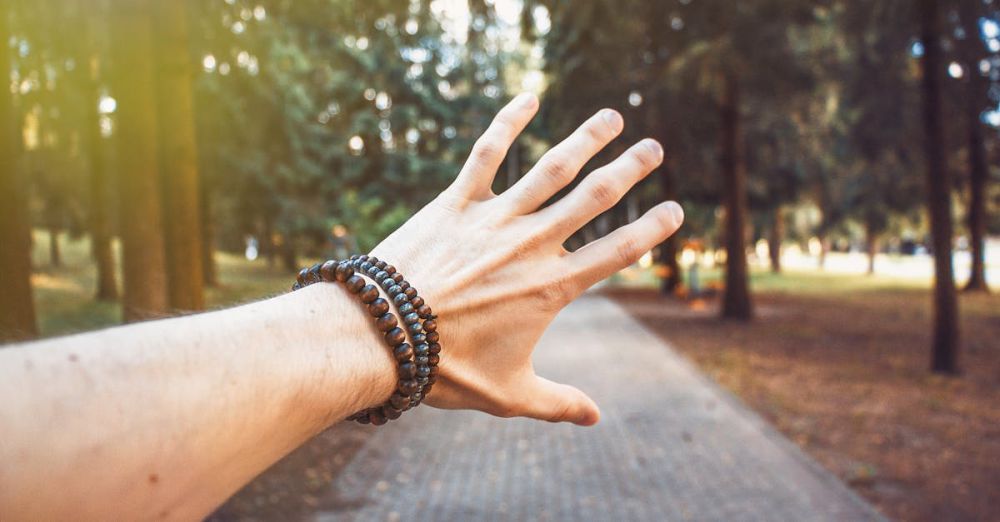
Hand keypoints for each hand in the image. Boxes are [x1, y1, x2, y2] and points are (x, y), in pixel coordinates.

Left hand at [371, 93, 682, 425]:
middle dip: (630, 170)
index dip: (652, 229)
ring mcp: (494, 219)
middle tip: (655, 148)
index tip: (676, 209)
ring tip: (612, 116)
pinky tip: (528, 97)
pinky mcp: (455, 203)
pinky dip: (507, 123)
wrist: (382, 337)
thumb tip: (596, 418)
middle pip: (594, 199)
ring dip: (586, 139)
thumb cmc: (445, 370)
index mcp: (552, 287)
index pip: (618, 252)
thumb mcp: (510, 395)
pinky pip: (486, 154)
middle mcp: (532, 245)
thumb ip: (558, 402)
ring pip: (551, 168)